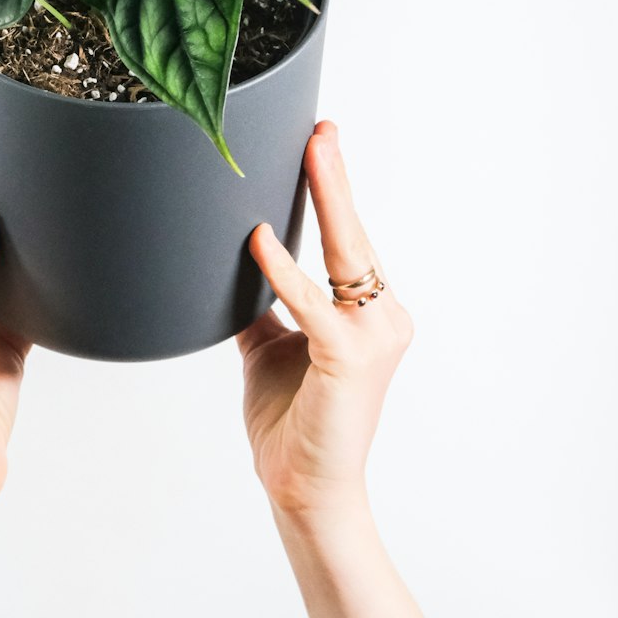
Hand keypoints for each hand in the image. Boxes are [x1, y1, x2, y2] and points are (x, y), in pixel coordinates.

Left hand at [237, 120, 413, 518]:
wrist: (303, 488)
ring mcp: (373, 337)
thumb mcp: (271, 347)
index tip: (320, 142)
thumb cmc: (292, 420)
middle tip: (321, 129)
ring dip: (326, 200)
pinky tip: (259, 239)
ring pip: (345, 255)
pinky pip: (312, 304)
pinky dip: (283, 271)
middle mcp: (382, 318)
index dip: (333, 191)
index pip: (348, 240)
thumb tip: (235, 261)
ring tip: (311, 152)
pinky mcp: (351, 359)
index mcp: (367, 314)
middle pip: (353, 236)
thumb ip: (265, 304)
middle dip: (334, 178)